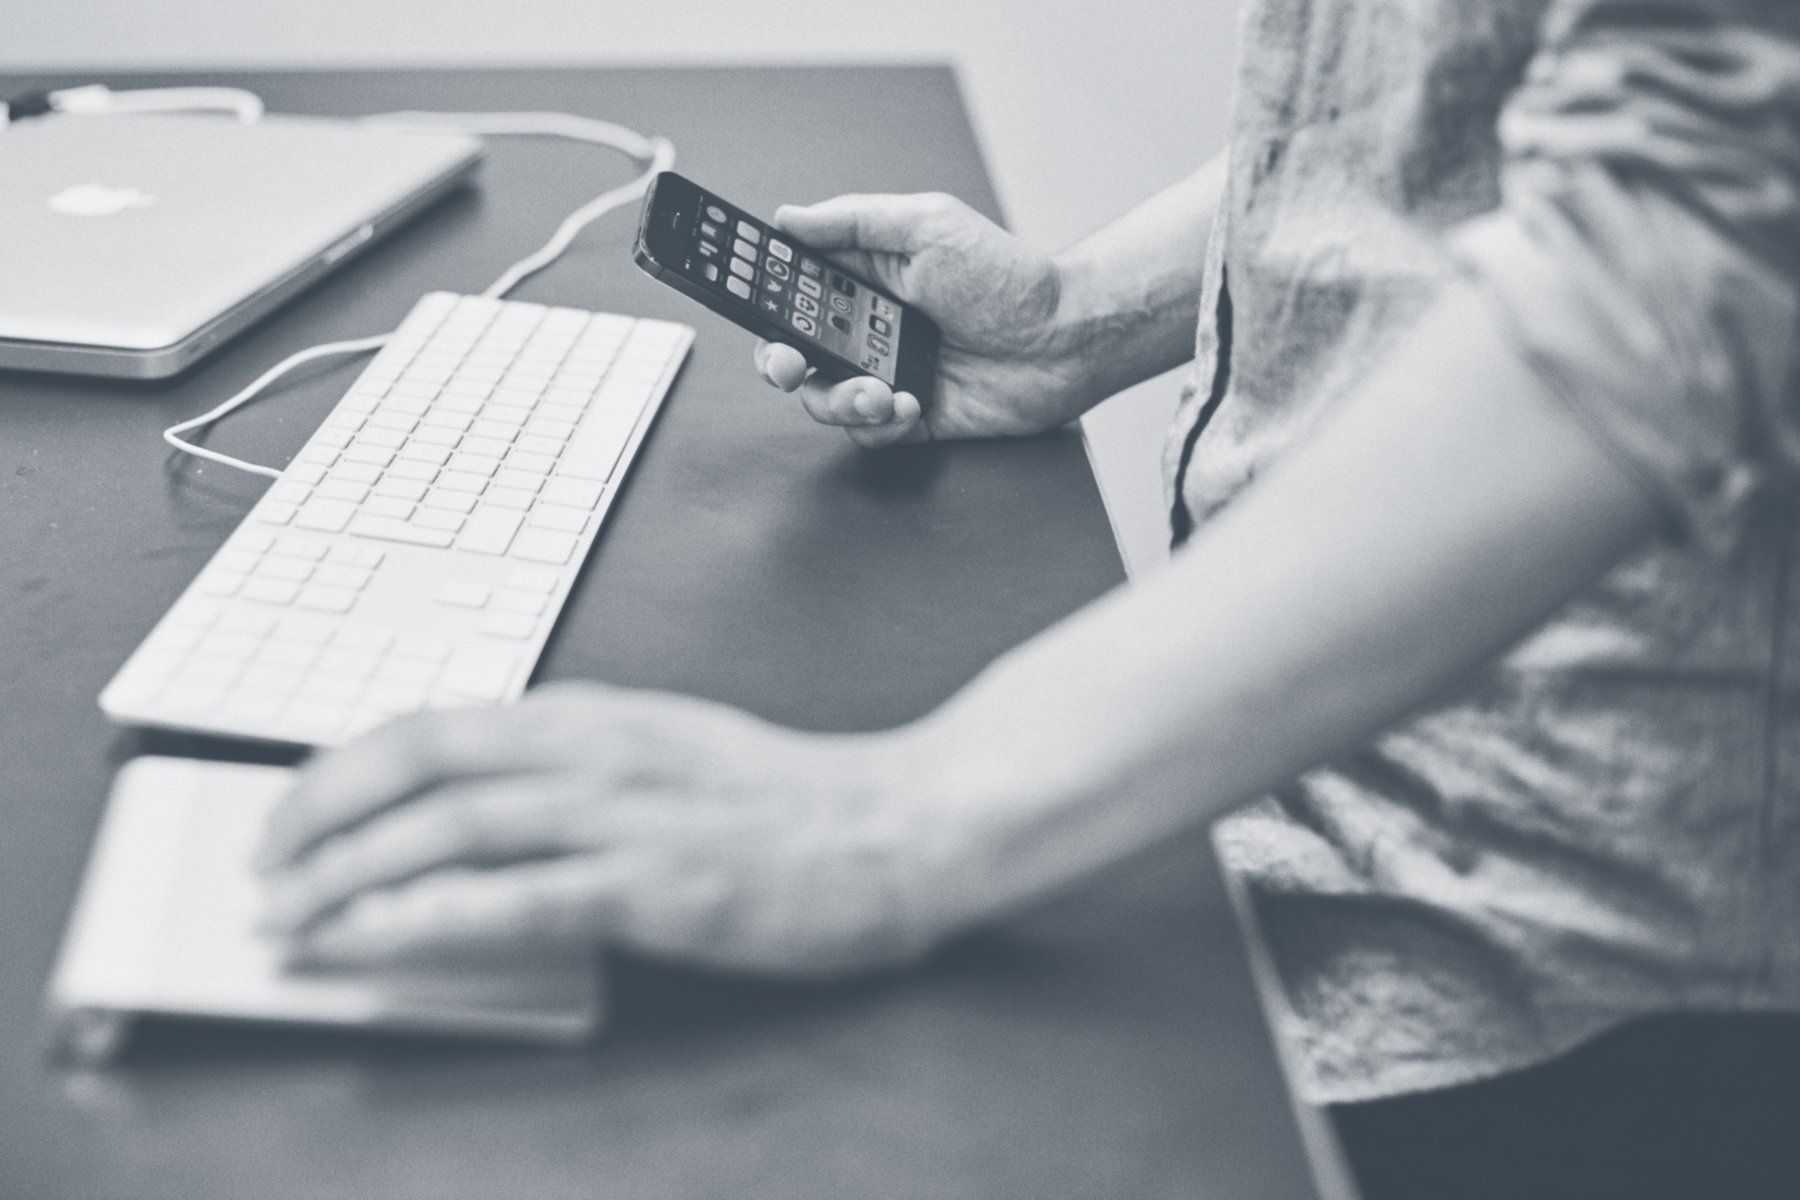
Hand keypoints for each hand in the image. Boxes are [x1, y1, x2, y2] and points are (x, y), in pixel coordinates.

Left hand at [254, 684, 970, 976]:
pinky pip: (519, 897)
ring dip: (351, 871)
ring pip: (455, 823)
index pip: (438, 724)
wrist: (898, 826)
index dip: (346, 768)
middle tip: (262, 867)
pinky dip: (431, 918)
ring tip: (289, 917)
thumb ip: (579, 769)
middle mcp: (598, 749)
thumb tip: (481, 806)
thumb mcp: (669, 754)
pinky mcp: (658, 882)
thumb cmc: (788, 802)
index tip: (294, 815)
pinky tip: (377, 942)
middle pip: (423, 756)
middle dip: (320, 810)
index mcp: (596, 717)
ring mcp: (628, 813)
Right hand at [753, 192, 1097, 446]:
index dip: (762, 297)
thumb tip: (788, 218)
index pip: (792, 289)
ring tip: (879, 391)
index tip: (749, 301)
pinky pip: (865, 432)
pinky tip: (909, 403)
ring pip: (822, 398)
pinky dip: (878, 423)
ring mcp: (886, 372)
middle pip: (790, 350)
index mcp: (865, 277)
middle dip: (778, 360)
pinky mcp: (909, 416)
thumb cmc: (1007, 277)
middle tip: (789, 362)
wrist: (1065, 339)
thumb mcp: (927, 224)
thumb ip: (853, 221)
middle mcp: (867, 327)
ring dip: (839, 398)